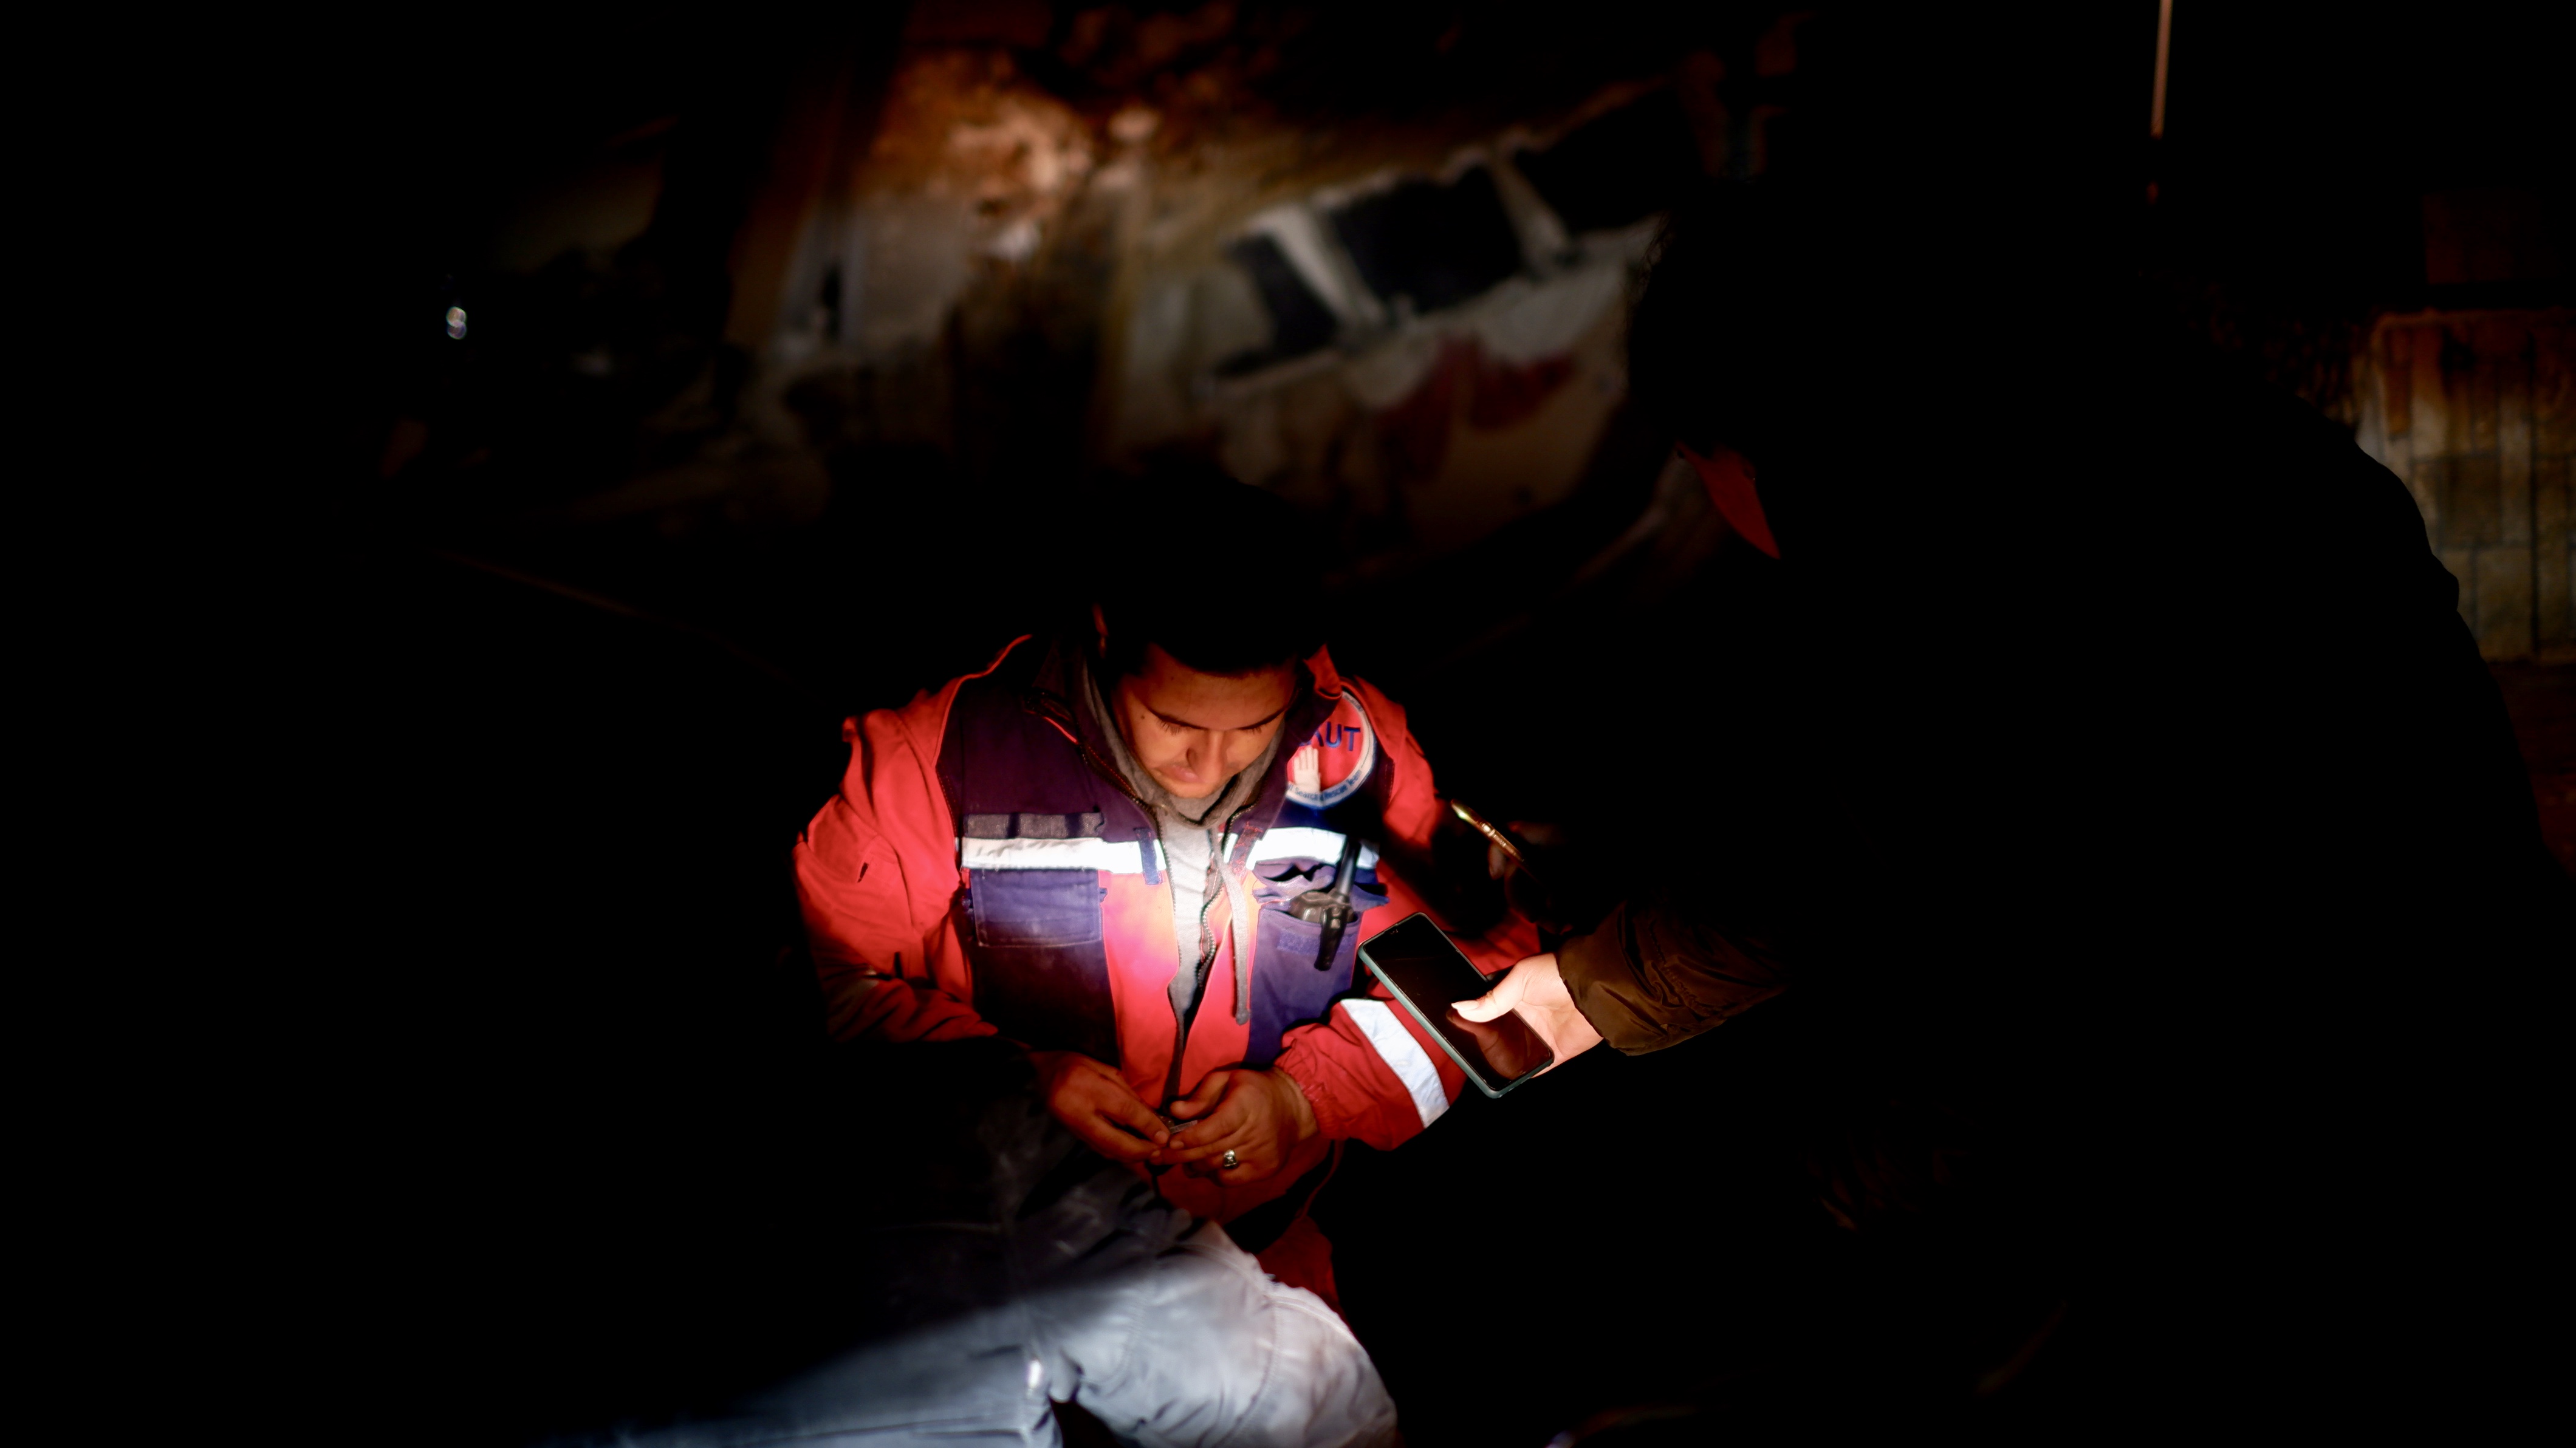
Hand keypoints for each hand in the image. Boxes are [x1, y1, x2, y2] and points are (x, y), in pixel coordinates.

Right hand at [1029, 1050, 1169, 1163]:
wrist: (1045, 1066)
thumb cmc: (1079, 1060)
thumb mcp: (1107, 1068)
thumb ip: (1129, 1094)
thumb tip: (1153, 1118)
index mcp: (1088, 1086)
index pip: (1125, 1111)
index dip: (1148, 1126)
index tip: (1165, 1136)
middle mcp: (1077, 1110)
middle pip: (1114, 1141)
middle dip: (1140, 1150)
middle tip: (1160, 1151)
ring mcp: (1071, 1125)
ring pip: (1105, 1150)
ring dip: (1130, 1156)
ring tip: (1150, 1155)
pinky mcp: (1070, 1133)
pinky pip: (1097, 1148)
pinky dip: (1117, 1153)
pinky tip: (1131, 1152)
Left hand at [1159, 1068, 1317, 1182]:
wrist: (1294, 1108)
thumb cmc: (1254, 1089)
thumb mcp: (1228, 1079)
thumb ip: (1201, 1095)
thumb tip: (1174, 1111)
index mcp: (1245, 1106)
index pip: (1214, 1129)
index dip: (1189, 1138)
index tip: (1170, 1141)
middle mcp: (1254, 1133)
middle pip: (1209, 1151)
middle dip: (1180, 1155)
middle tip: (1158, 1157)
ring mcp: (1260, 1155)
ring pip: (1216, 1167)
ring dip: (1193, 1166)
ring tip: (1180, 1160)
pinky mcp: (1264, 1170)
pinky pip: (1230, 1180)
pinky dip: (1213, 1175)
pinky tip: (1206, 1166)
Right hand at [1454, 953, 1602, 1071]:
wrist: (1593, 989)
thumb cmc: (1556, 974)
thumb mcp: (1519, 980)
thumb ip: (1491, 999)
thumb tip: (1459, 1008)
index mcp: (1516, 996)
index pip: (1489, 1010)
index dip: (1473, 1018)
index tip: (1453, 1024)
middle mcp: (1527, 1017)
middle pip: (1499, 1034)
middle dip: (1484, 1040)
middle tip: (1463, 1047)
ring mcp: (1541, 1035)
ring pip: (1515, 1053)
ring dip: (1501, 1059)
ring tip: (1479, 1066)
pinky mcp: (1556, 1052)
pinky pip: (1536, 1068)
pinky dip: (1524, 1075)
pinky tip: (1506, 1080)